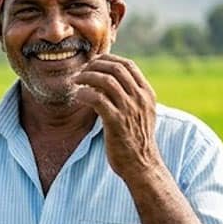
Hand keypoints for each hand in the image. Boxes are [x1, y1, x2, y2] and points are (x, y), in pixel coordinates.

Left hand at [74, 54, 161, 179]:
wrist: (141, 164)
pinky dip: (84, 93)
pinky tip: (78, 96)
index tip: (94, 63)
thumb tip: (110, 81)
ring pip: (105, 80)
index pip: (128, 64)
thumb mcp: (141, 113)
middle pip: (116, 68)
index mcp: (147, 94)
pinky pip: (97, 98)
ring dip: (86, 77)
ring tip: (75, 81)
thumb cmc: (136, 139)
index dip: (108, 59)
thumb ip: (131, 96)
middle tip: (81, 71)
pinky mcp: (116, 122)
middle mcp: (140, 98)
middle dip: (95, 65)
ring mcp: (129, 109)